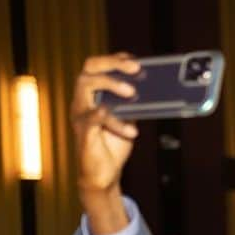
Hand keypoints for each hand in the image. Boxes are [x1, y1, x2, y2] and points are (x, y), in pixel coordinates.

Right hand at [72, 54, 139, 234]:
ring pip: (86, 85)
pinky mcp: (84, 132)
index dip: (114, 59)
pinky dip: (110, 118)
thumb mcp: (129, 119)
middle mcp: (82, 101)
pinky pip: (93, 118)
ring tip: (132, 94)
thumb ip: (135, 104)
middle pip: (88, 70)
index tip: (135, 61)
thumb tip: (154, 88)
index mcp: (92, 96)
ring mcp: (81, 115)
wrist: (104, 175)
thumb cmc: (114, 144)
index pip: (97, 67)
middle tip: (135, 70)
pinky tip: (129, 126)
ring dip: (111, 84)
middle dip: (111, 64)